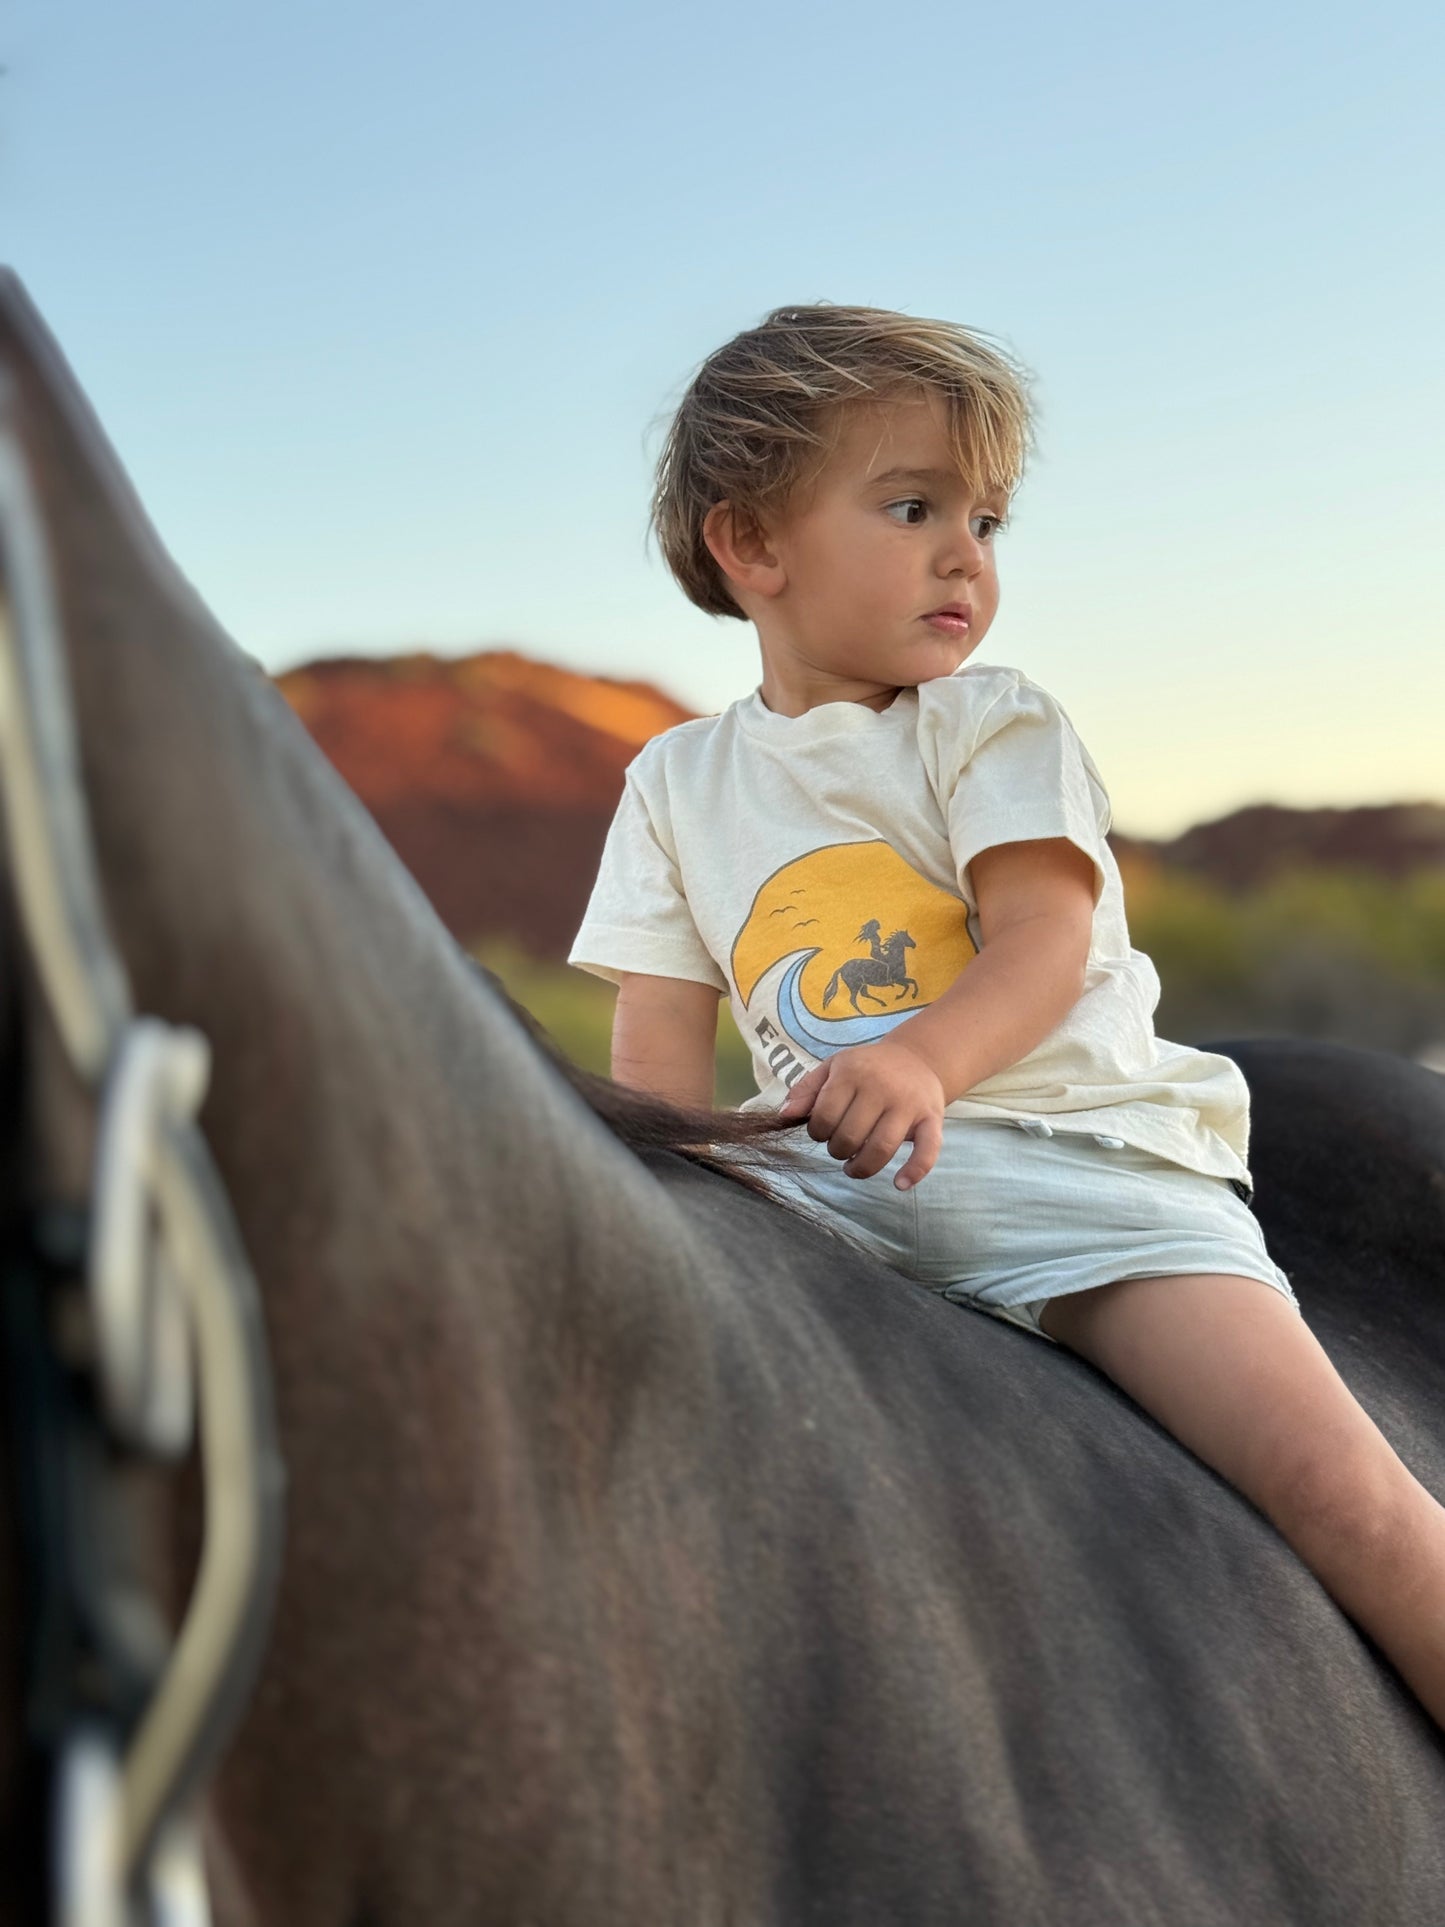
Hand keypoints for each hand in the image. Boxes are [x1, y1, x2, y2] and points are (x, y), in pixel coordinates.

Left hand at [776, 1038, 945, 1188]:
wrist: (917, 1058)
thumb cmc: (867, 1067)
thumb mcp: (833, 1068)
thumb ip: (806, 1090)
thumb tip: (784, 1116)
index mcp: (853, 1073)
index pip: (825, 1116)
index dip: (817, 1133)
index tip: (822, 1132)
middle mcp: (882, 1087)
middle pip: (850, 1136)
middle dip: (838, 1150)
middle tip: (840, 1147)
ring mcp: (909, 1104)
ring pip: (881, 1148)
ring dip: (862, 1168)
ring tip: (853, 1167)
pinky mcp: (932, 1119)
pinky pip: (928, 1150)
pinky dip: (915, 1171)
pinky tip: (900, 1184)